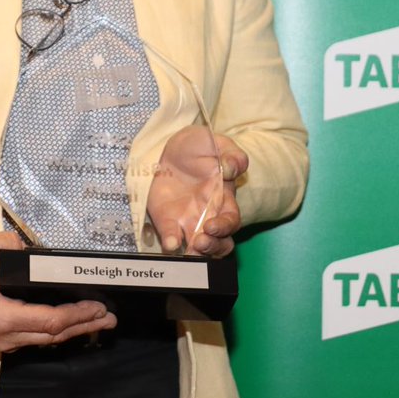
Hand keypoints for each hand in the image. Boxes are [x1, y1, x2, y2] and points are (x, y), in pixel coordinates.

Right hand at [0, 231, 116, 352]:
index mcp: (1, 315)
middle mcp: (4, 334)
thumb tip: (29, 246)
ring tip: (99, 321)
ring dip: (74, 329)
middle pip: (53, 335)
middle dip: (84, 325)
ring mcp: (3, 340)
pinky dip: (57, 330)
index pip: (49, 320)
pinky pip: (36, 337)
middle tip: (109, 317)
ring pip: (46, 339)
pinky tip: (73, 322)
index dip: (76, 314)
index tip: (97, 306)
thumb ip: (5, 242)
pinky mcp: (2, 338)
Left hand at [147, 129, 247, 257]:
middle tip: (200, 242)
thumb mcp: (216, 142)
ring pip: (200, 248)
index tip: (211, 226)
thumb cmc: (197, 146)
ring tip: (190, 250)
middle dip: (213, 247)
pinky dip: (172, 243)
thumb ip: (231, 154)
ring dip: (197, 254)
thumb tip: (232, 168)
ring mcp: (187, 220)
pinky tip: (170, 243)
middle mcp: (208, 214)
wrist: (166, 145)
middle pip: (220, 243)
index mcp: (223, 198)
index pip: (231, 221)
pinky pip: (172, 237)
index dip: (224, 227)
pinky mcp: (167, 220)